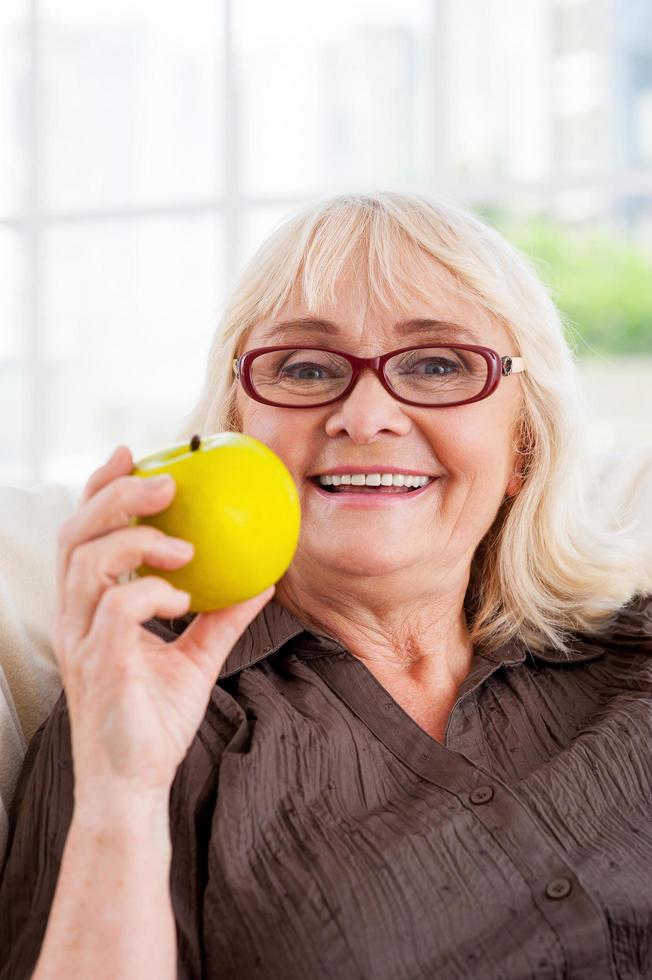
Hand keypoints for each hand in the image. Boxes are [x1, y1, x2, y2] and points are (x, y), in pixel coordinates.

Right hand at [52, 445, 273, 802]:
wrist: (133, 785)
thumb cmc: (153, 720)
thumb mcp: (196, 657)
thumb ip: (222, 617)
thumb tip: (262, 579)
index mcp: (90, 609)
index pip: (84, 534)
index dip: (100, 489)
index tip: (132, 454)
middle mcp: (77, 618)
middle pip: (76, 535)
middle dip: (115, 497)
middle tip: (163, 482)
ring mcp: (83, 641)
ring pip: (89, 564)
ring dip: (139, 543)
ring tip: (184, 546)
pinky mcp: (100, 666)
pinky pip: (118, 610)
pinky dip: (151, 592)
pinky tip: (180, 598)